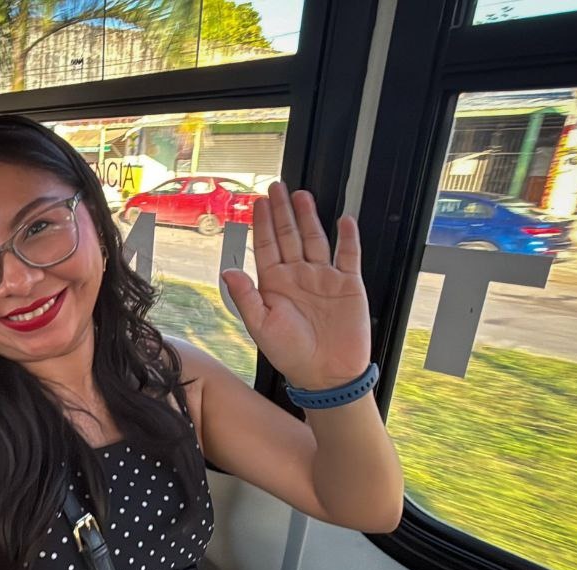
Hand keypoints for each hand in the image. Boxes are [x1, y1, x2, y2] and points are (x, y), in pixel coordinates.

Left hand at [221, 183, 370, 389]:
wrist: (326, 374)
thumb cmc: (290, 354)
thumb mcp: (260, 325)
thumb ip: (245, 296)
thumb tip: (228, 270)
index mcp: (274, 284)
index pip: (266, 246)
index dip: (261, 223)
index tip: (257, 202)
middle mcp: (298, 276)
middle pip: (289, 235)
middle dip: (282, 211)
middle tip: (277, 187)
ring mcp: (324, 278)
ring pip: (316, 239)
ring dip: (309, 218)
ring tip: (302, 196)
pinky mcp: (348, 285)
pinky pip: (349, 256)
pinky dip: (348, 238)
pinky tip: (344, 220)